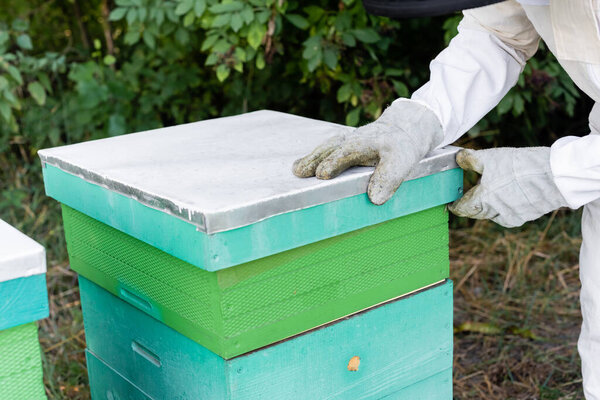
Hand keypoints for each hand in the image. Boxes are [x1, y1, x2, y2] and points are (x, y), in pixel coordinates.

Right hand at [292, 100, 442, 204]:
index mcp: (364, 144)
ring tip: (297, 170)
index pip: (346, 154)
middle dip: (314, 160)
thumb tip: (374, 199)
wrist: (402, 129)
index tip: (322, 175)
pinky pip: (326, 148)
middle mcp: (350, 140)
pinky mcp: (342, 143)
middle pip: (329, 149)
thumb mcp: (401, 162)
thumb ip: (388, 178)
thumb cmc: (400, 148)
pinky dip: (315, 155)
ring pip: (325, 148)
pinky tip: (305, 165)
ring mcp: (344, 140)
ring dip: (310, 158)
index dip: (333, 163)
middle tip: (299, 172)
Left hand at [448, 147, 567, 226]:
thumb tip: (457, 158)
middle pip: (477, 212)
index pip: (462, 209)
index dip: (455, 205)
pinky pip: (510, 213)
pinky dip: (506, 205)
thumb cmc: (519, 166)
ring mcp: (513, 216)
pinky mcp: (528, 216)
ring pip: (494, 213)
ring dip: (490, 204)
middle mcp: (496, 213)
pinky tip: (511, 192)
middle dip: (473, 203)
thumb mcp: (490, 158)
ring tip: (495, 187)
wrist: (555, 174)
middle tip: (471, 192)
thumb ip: (470, 160)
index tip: (451, 203)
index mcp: (483, 201)